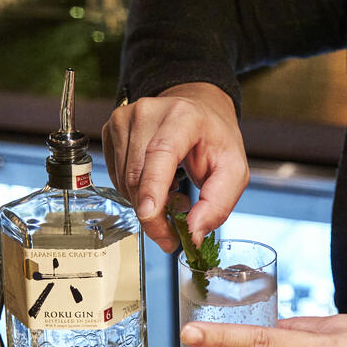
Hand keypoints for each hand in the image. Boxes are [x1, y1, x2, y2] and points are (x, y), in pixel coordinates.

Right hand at [101, 82, 248, 251]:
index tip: (149, 215)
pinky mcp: (111, 130)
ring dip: (147, 202)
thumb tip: (193, 232)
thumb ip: (218, 203)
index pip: (161, 153)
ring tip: (173, 192)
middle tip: (173, 230)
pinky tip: (156, 181)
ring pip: (125, 181)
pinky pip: (116, 177)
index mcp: (183, 116)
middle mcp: (149, 113)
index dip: (153, 187)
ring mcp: (126, 119)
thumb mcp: (234, 170)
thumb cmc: (216, 139)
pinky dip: (136, 191)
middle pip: (138, 176)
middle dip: (154, 215)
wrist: (200, 113)